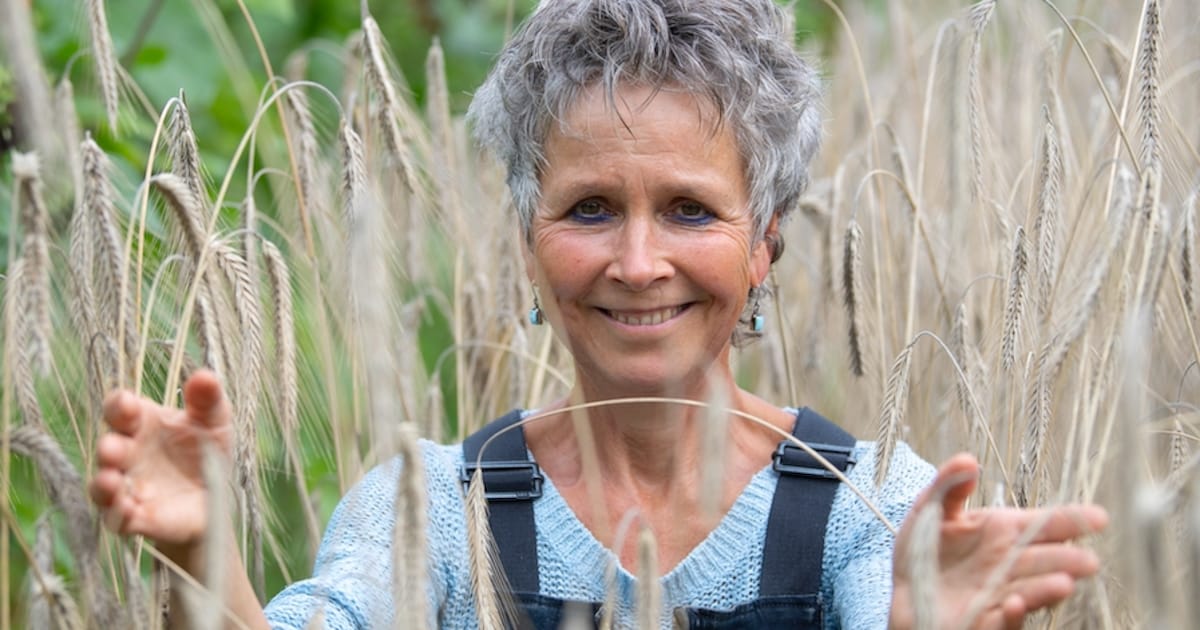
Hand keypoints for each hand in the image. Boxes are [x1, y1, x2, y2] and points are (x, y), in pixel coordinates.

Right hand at [88, 370, 233, 561]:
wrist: (216, 497)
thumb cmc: (206, 450)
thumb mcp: (214, 421)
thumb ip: (208, 399)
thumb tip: (205, 375)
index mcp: (141, 423)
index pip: (118, 409)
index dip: (119, 406)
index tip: (127, 404)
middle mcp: (127, 454)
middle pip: (108, 447)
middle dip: (108, 447)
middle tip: (113, 448)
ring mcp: (127, 487)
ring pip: (103, 486)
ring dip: (103, 484)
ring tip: (110, 480)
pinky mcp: (135, 518)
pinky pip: (118, 519)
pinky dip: (118, 515)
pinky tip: (127, 510)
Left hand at [889, 454, 1107, 629]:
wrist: (902, 593)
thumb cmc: (922, 550)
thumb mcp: (929, 511)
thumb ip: (949, 486)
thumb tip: (969, 460)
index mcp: (1003, 531)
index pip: (1045, 524)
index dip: (1072, 520)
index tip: (1099, 517)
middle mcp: (1009, 564)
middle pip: (1046, 561)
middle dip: (1067, 560)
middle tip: (1088, 562)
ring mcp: (1000, 594)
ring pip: (1031, 592)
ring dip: (1046, 590)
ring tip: (1063, 584)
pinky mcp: (984, 622)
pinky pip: (1002, 622)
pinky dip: (1011, 616)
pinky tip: (1014, 605)